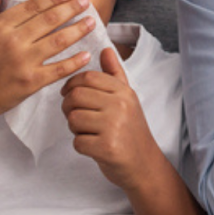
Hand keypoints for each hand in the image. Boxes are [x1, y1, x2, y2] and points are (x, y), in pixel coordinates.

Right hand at [0, 0, 93, 123]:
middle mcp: (13, 41)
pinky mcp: (31, 82)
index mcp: (0, 27)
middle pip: (49, 20)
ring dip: (78, 30)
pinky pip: (58, 69)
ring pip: (58, 41)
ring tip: (91, 22)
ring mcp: (23, 62)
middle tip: (85, 1)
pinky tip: (86, 54)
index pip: (32, 6)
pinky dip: (74, 62)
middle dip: (71, 8)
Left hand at [61, 48, 161, 191]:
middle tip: (75, 115)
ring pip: (73, 119)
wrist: (144, 165)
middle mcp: (120, 106)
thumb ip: (114, 74)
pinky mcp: (107, 148)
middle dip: (68, 107)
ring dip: (74, 128)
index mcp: (124, 92)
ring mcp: (114, 127)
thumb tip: (105, 49)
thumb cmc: (131, 131)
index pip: (88, 77)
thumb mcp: (127, 99)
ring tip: (88, 131)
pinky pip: (77, 142)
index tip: (69, 94)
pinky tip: (94, 146)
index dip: (71, 84)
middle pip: (76, 96)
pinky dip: (81, 146)